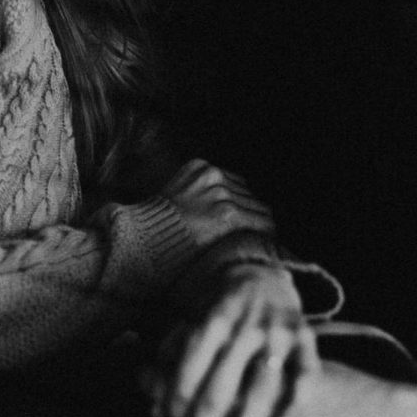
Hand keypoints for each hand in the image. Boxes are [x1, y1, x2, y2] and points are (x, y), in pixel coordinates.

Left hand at [144, 262, 314, 416]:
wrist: (267, 277)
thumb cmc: (220, 311)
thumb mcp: (194, 321)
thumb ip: (171, 351)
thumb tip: (144, 385)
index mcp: (213, 319)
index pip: (189, 367)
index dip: (176, 402)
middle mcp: (246, 326)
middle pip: (222, 385)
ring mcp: (280, 332)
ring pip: (262, 386)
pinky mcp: (307, 340)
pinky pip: (306, 376)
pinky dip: (294, 405)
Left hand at [160, 160, 274, 250]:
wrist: (145, 232)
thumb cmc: (179, 251)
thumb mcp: (216, 251)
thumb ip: (244, 239)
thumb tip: (270, 239)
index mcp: (229, 216)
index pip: (265, 220)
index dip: (269, 231)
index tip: (268, 238)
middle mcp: (222, 192)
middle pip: (256, 203)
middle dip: (257, 217)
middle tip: (254, 228)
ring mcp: (210, 175)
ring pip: (243, 186)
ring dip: (241, 200)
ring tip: (232, 214)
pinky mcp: (199, 165)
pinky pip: (225, 174)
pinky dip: (224, 186)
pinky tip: (216, 200)